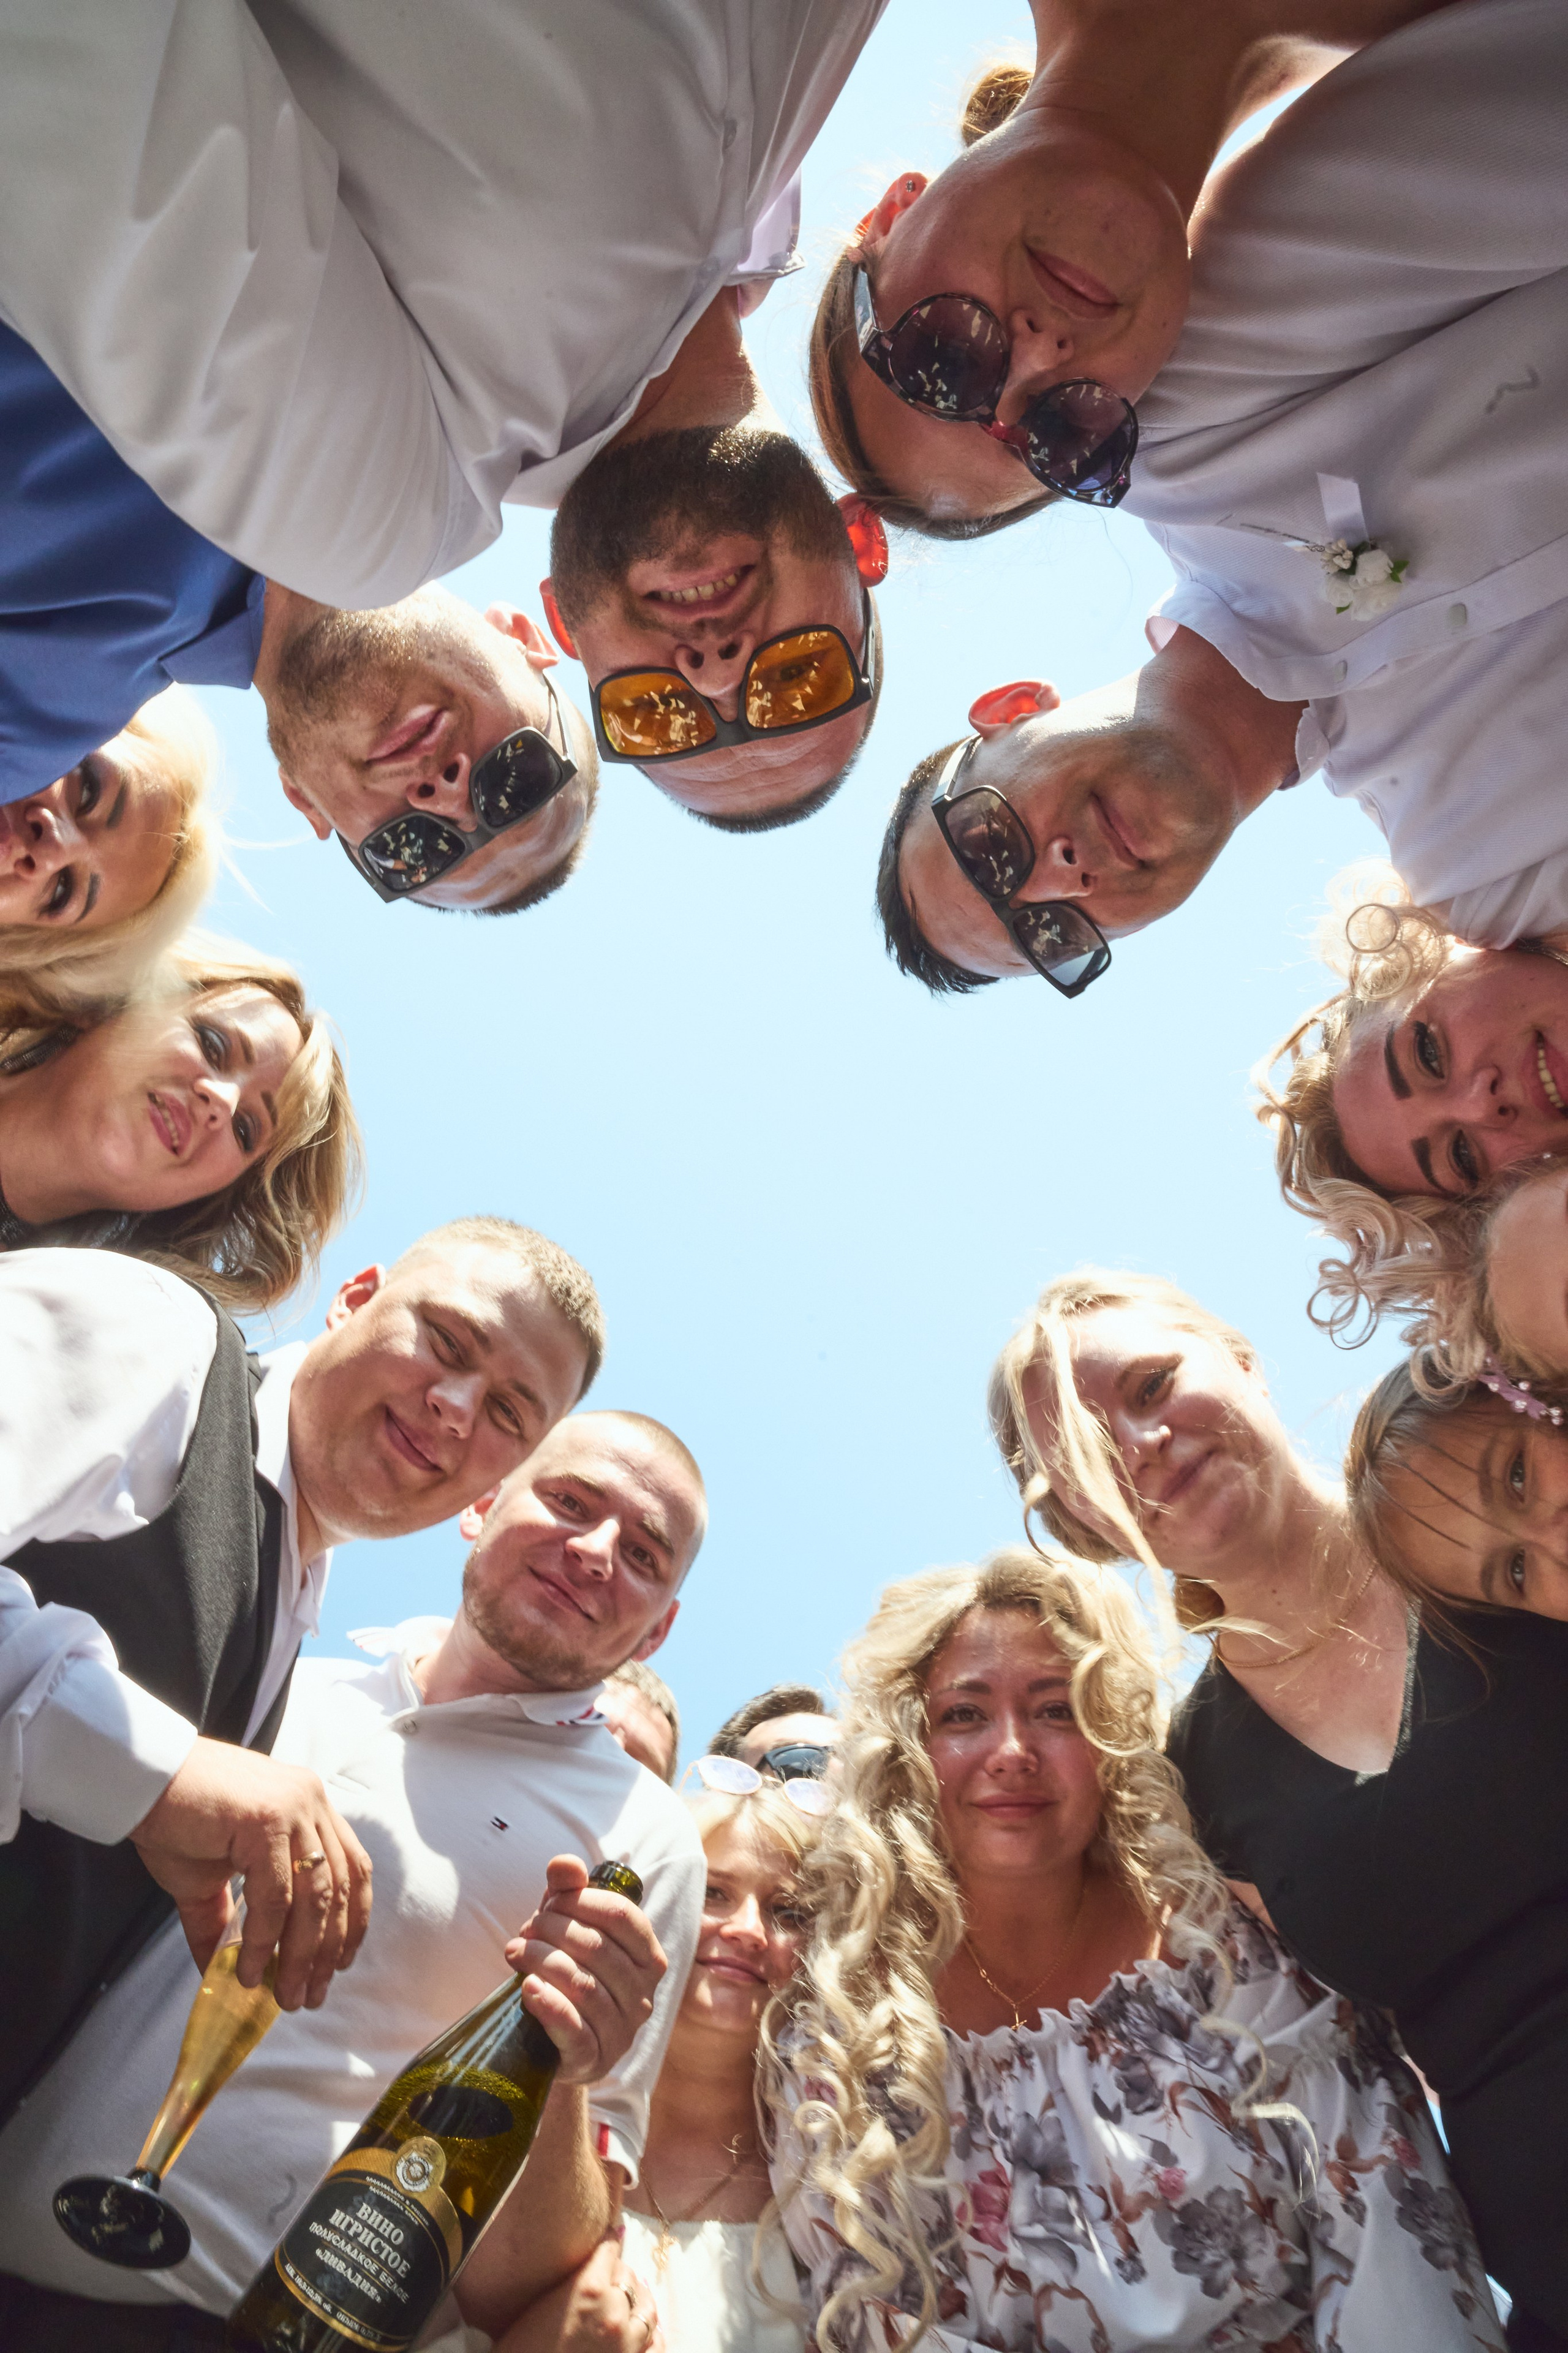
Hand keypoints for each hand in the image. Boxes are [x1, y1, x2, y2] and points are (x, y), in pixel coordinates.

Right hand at [131, 1736, 372, 2009]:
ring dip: (303, 1955)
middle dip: (328, 1950)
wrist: (140, 1782)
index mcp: (310, 1808)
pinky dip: (267, 1940)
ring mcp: (294, 1808)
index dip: (353, 1920)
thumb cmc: (175, 1821)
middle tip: (311, 1996)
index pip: (353, 1868)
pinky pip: (275, 1895)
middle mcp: (312, 1803)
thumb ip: (230, 1922)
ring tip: (288, 1995)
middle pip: (340, 1889)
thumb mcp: (210, 1879)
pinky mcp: (268, 1821)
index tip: (341, 1964)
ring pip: (314, 1897)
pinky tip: (253, 1969)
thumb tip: (231, 1973)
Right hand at [494, 2238, 661, 2352]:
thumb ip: (570, 2282)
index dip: (608, 2244)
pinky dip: (652, 2333)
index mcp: (589, 2290)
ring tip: (633, 2294)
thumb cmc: (522, 2348)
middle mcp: (614, 2313)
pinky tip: (647, 2328)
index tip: (611, 2236)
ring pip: (647, 2308)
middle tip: (613, 2271)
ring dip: (639, 2299)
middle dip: (619, 2272)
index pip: (609, 2251)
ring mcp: (628, 2343)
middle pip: (628, 2277)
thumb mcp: (541, 2307)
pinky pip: (656, 2344)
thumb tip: (589, 2266)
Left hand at [505, 1855, 665, 2085]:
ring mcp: (622, 2031)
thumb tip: (564, 1865)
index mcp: (648, 1955)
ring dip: (542, 1962)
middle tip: (525, 1932)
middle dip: (553, 1931)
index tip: (549, 1903)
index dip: (580, 1901)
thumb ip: (568, 1891)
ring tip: (515, 1953)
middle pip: (598, 1948)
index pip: (622, 1915)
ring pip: (585, 1987)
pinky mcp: (595, 2060)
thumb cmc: (568, 1971)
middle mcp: (644, 1994)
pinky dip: (550, 2007)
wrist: (554, 2041)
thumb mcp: (568, 1927)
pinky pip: (576, 2032)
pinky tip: (528, 1990)